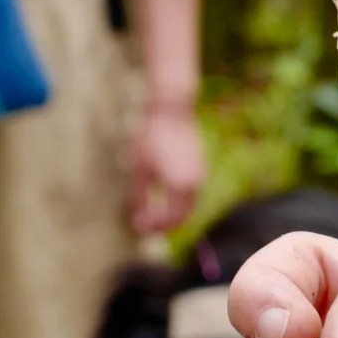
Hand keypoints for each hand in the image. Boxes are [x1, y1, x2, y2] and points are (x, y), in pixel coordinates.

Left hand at [127, 102, 204, 234]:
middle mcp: (195, 183)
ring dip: (172, 213)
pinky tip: (161, 198)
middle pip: (182, 215)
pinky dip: (178, 201)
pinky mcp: (199, 166)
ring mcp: (200, 174)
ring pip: (188, 204)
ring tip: (151, 214)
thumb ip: (140, 198)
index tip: (137, 227)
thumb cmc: (150, 138)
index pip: (170, 218)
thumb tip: (138, 218)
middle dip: (164, 223)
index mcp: (180, 186)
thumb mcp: (139, 170)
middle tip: (143, 226)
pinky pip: (190, 192)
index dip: (153, 226)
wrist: (169, 111)